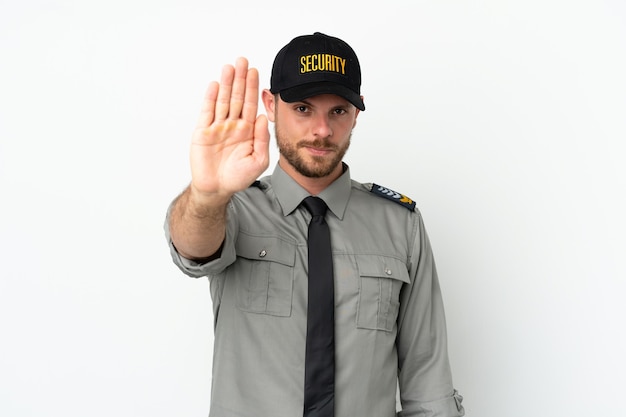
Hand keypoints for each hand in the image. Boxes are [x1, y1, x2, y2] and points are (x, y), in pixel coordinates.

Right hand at [189, 57, 269, 203]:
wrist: (217, 189)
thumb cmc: (238, 177)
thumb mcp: (258, 160)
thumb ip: (262, 139)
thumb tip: (264, 117)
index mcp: (247, 130)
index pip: (251, 104)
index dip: (253, 88)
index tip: (255, 71)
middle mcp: (233, 125)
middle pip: (238, 98)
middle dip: (240, 79)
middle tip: (243, 60)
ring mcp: (217, 127)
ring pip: (223, 101)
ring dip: (226, 84)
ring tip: (229, 67)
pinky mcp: (202, 132)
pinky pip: (207, 112)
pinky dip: (211, 98)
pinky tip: (215, 85)